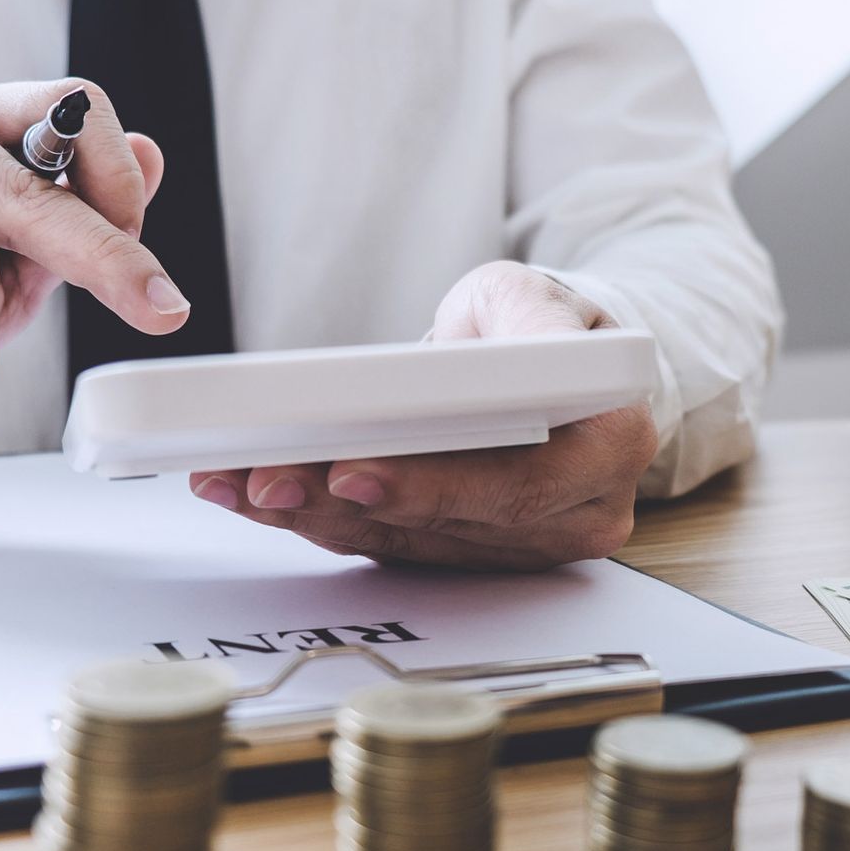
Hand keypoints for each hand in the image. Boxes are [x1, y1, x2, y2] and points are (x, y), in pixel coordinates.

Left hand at [189, 261, 657, 570]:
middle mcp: (579, 511)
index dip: (432, 487)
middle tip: (263, 478)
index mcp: (612, 444)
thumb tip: (442, 375)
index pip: (518, 482)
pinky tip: (253, 494)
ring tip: (237, 481)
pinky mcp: (472, 554)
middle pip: (448, 524)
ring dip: (312, 517)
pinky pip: (387, 547)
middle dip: (342, 505)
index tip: (350, 472)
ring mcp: (526, 543)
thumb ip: (509, 326)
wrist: (557, 366)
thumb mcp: (529, 295)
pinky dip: (317, 520)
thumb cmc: (542, 325)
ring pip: (406, 543)